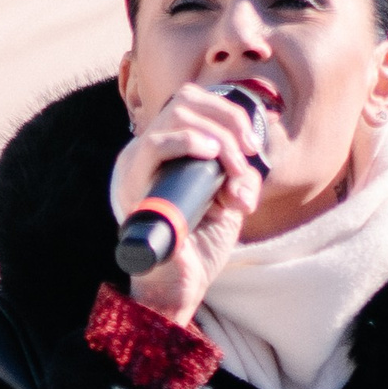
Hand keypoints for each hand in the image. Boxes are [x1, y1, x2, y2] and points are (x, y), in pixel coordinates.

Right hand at [109, 83, 269, 326]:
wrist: (182, 286)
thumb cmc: (201, 243)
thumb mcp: (229, 200)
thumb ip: (239, 176)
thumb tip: (247, 165)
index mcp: (166, 152)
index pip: (190, 102)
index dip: (227, 113)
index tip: (252, 145)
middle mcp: (147, 154)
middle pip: (185, 103)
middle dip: (228, 125)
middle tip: (246, 160)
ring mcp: (137, 168)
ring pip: (174, 118)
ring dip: (217, 138)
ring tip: (234, 168)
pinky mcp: (135, 189)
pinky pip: (152, 148)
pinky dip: (184, 141)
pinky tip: (209, 151)